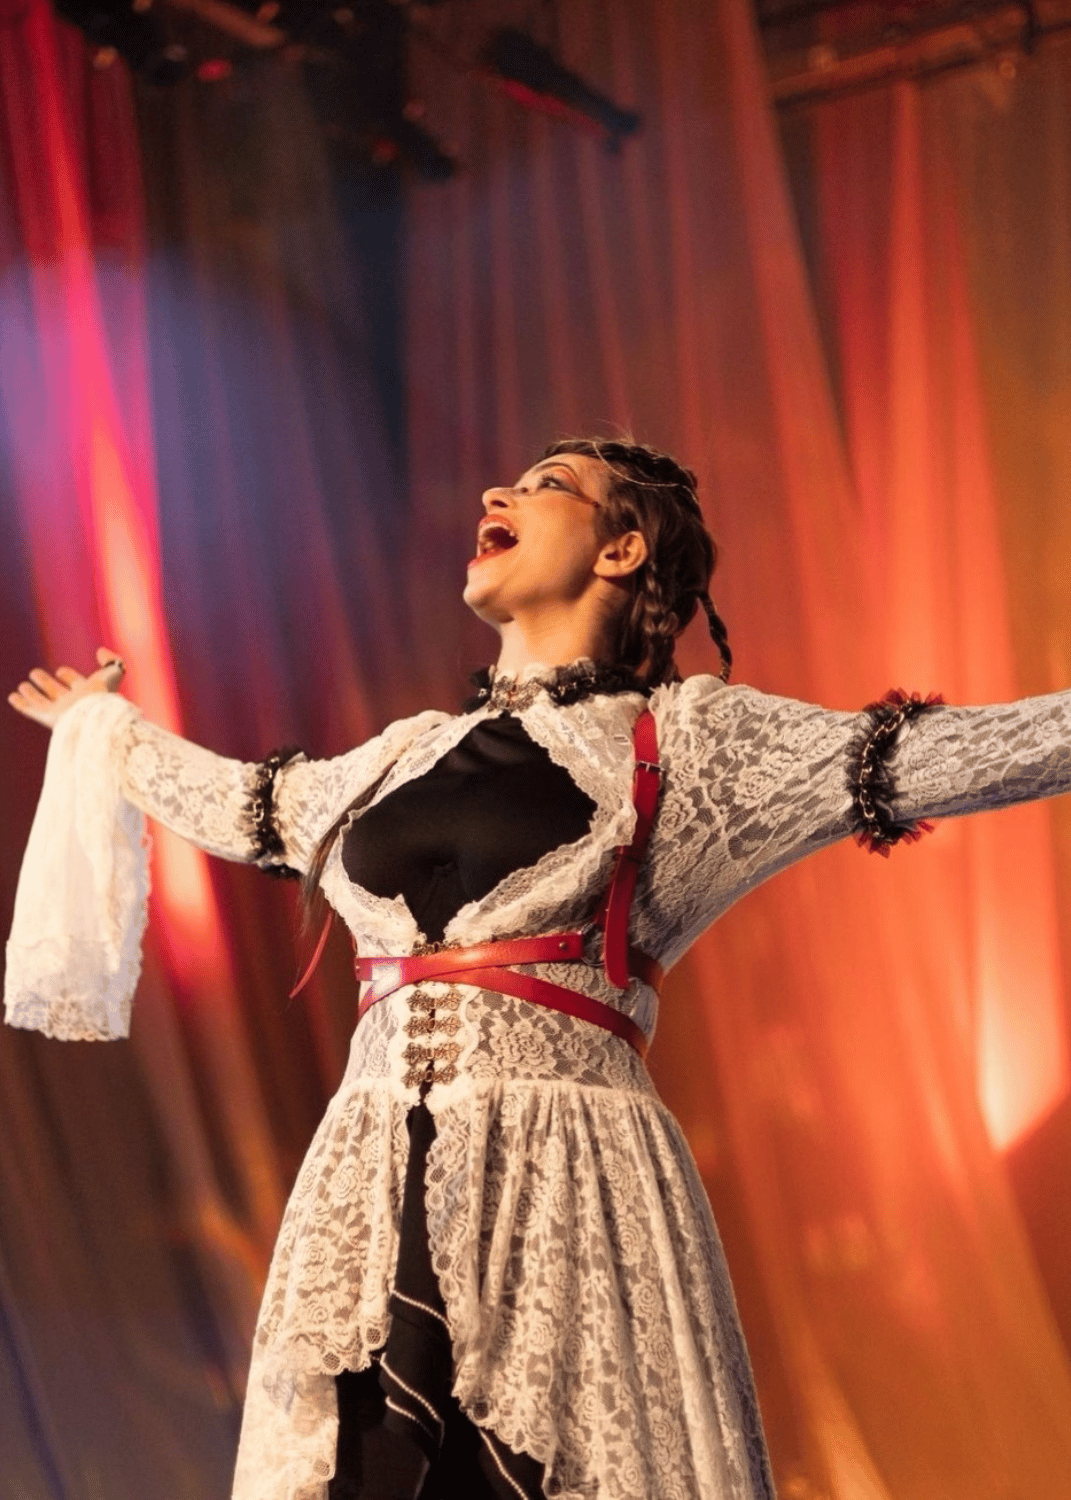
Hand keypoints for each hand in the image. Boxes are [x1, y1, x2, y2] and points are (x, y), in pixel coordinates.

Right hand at [8, 647, 125, 728]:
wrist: (94, 716)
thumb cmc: (105, 695)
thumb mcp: (112, 673)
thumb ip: (111, 660)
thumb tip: (101, 651)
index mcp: (89, 693)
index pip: (76, 684)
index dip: (68, 676)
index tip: (61, 671)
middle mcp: (73, 703)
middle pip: (57, 692)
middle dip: (46, 683)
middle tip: (35, 673)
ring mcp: (61, 711)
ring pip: (42, 702)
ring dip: (32, 694)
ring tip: (22, 685)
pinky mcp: (49, 718)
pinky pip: (31, 710)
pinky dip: (21, 704)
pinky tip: (12, 697)